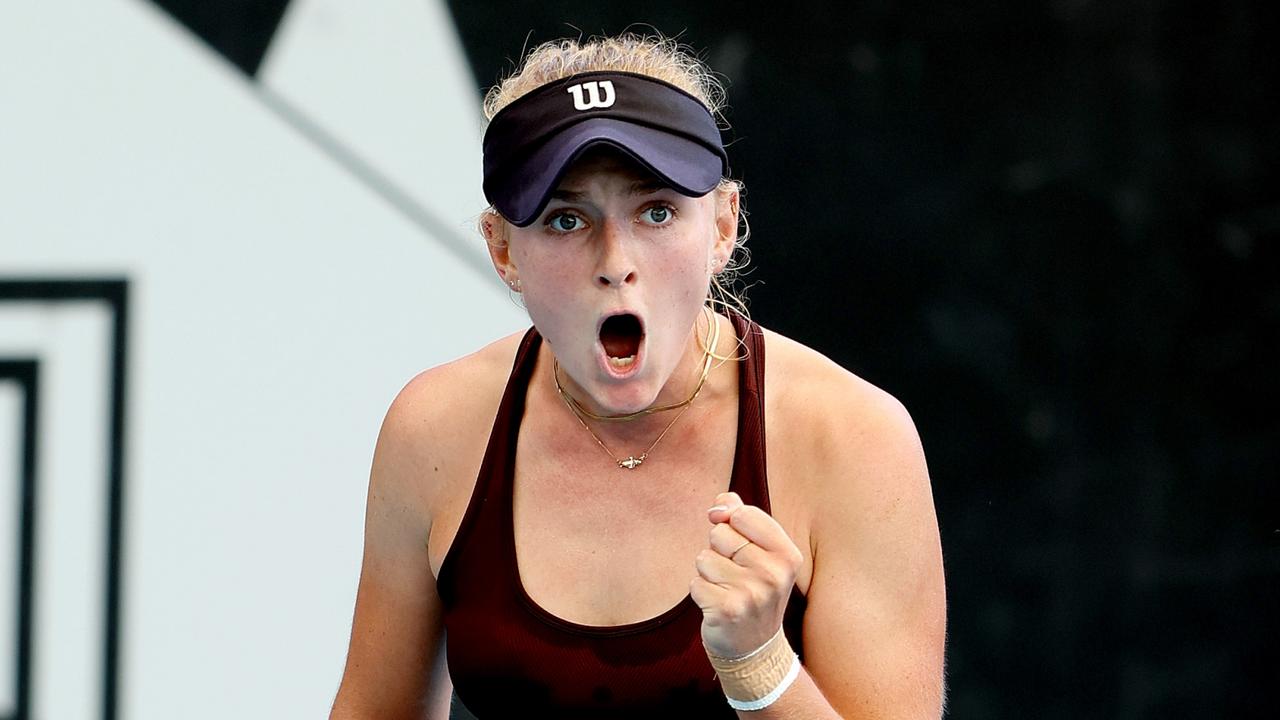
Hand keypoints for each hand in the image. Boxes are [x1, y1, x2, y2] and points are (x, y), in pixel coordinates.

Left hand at [690, 491, 803, 657]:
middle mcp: (774, 573)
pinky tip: (718, 605)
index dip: (731, 523)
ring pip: (704, 557)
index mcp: (787, 555)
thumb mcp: (761, 554)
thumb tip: (721, 500)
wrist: (755, 647)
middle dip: (719, 551)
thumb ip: (742, 518)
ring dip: (708, 573)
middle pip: (720, 533)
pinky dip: (700, 592)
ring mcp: (751, 593)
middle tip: (736, 575)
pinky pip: (695, 582)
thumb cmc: (755, 590)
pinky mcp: (726, 610)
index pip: (743, 514)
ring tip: (727, 590)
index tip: (740, 543)